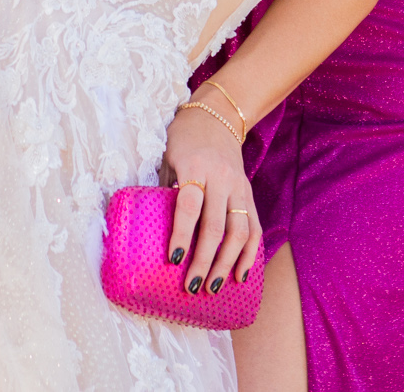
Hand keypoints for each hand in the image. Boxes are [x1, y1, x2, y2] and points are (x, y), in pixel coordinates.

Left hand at [160, 95, 258, 295]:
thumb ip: (164, 188)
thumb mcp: (167, 155)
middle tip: (193, 287)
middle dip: (205, 260)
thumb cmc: (183, 138)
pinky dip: (250, 253)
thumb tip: (148, 227)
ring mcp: (239, 187)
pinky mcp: (249, 194)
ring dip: (227, 263)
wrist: (218, 115)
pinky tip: (241, 274)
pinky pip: (254, 227)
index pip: (189, 205)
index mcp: (194, 167)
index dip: (181, 234)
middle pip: (216, 225)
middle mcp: (220, 178)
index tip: (173, 260)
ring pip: (239, 231)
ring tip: (214, 288)